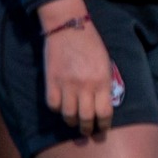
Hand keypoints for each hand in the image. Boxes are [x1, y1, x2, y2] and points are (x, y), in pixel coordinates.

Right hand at [38, 0, 112, 136]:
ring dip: (72, 122)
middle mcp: (85, 85)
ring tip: (74, 122)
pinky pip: (53, 105)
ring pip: (69, 115)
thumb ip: (105, 84)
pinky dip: (57, 109)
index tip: (102, 128)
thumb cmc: (91, 44)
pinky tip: (61, 106)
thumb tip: (102, 105)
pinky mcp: (51, 81)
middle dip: (88, 129)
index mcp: (102, 81)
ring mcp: (67, 84)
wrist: (68, 27)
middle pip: (86, 118)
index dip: (103, 124)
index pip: (104, 112)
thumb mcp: (105, 63)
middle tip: (87, 131)